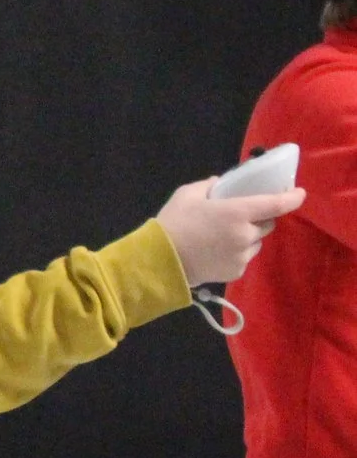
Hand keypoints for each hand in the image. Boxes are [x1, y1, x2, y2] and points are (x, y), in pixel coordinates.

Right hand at [159, 178, 306, 285]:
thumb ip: (208, 186)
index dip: (291, 198)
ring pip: (255, 242)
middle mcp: (246, 235)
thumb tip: (219, 185)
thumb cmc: (173, 223)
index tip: (299, 194)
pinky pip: (243, 257)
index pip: (275, 204)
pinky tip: (215, 252)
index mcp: (237, 212)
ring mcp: (243, 256)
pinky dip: (236, 253)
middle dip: (258, 219)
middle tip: (238, 216)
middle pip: (267, 224)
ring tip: (222, 237)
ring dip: (247, 237)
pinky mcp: (236, 271)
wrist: (159, 262)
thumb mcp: (186, 194)